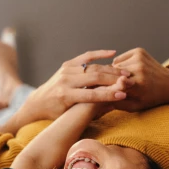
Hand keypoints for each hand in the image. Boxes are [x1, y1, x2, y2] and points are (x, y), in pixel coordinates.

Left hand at [11, 50, 131, 124]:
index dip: (108, 94)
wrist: (38, 102)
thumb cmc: (56, 113)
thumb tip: (112, 104)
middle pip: (94, 78)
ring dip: (110, 69)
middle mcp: (65, 81)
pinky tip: (113, 53)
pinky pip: (85, 57)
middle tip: (129, 80)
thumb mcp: (69, 115)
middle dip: (113, 79)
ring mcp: (65, 70)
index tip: (123, 94)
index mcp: (65, 95)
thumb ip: (88, 108)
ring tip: (125, 72)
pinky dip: (99, 54)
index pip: (91, 94)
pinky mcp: (67, 64)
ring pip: (92, 67)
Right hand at [110, 47, 168, 111]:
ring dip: (115, 72)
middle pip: (113, 74)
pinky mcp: (139, 51)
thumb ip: (118, 103)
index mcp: (139, 84)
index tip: (107, 88)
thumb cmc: (150, 98)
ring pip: (115, 65)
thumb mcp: (135, 106)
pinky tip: (127, 70)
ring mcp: (139, 58)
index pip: (118, 83)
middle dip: (111, 79)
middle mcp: (139, 69)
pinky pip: (120, 58)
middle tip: (116, 85)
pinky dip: (120, 64)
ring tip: (123, 79)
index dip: (110, 86)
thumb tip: (102, 96)